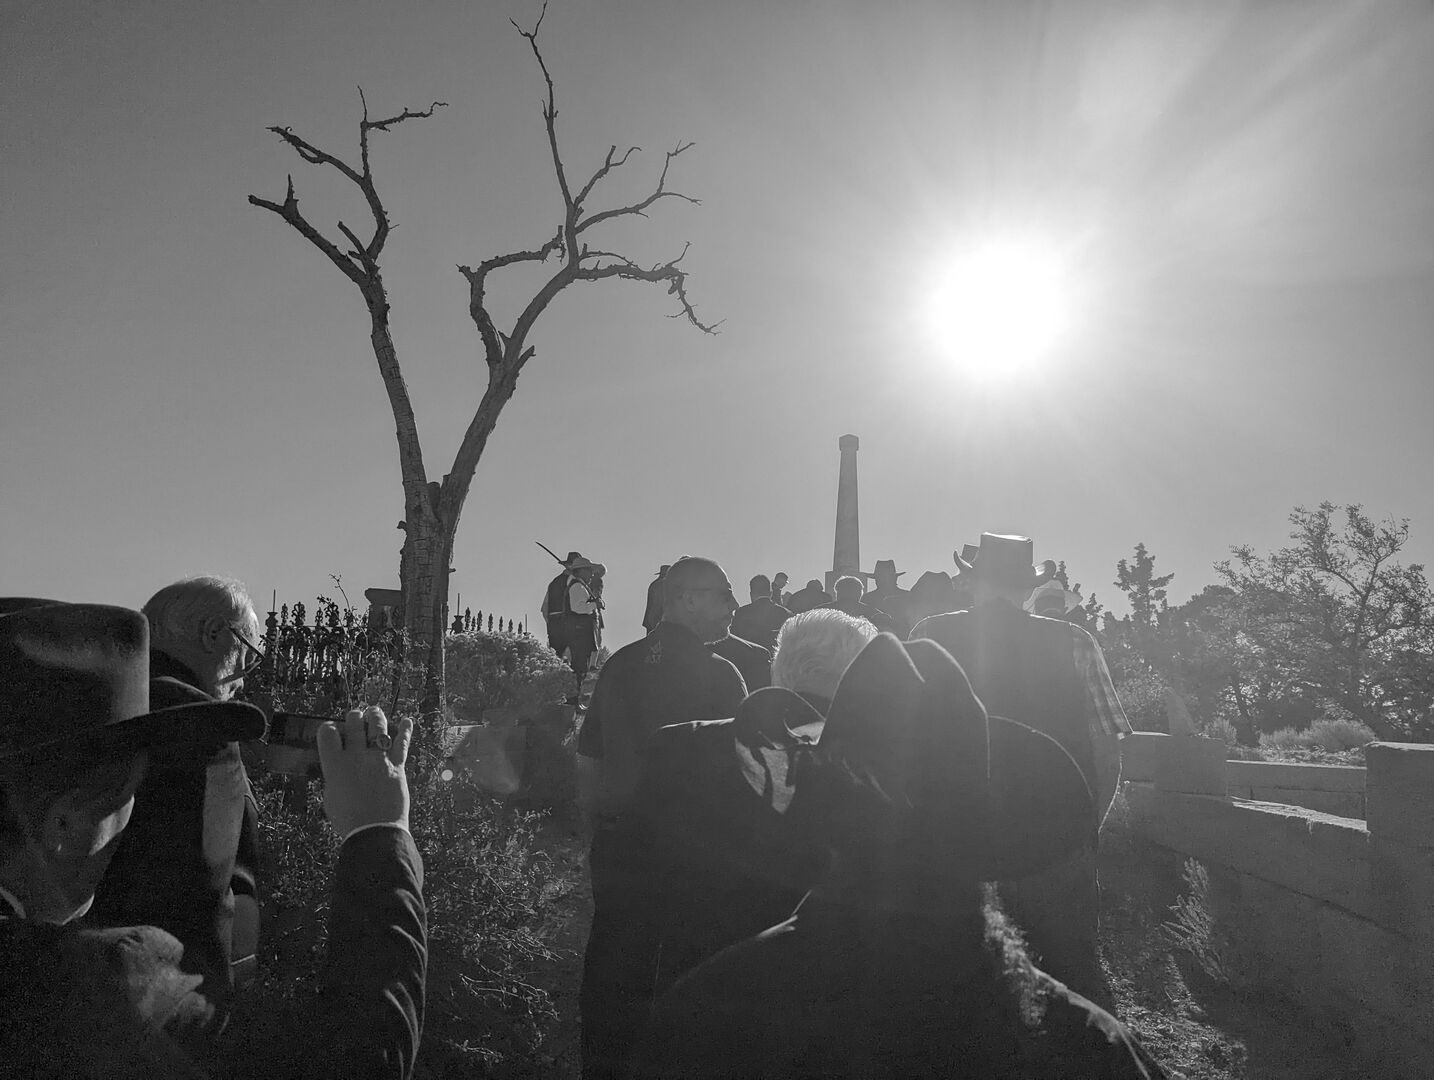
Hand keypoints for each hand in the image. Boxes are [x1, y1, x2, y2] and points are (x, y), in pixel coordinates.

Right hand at [317, 705, 412, 839]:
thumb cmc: (348, 819)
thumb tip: (338, 767)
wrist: (374, 831)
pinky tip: (407, 721)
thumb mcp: (331, 796)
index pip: (327, 733)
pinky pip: (403, 743)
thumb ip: (334, 777)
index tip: (331, 730)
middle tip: (355, 717)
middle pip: (353, 724)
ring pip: (378, 727)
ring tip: (374, 712)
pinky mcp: (397, 766)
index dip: (328, 729)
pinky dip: (405, 730)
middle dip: (353, 717)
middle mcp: (356, 756)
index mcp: (335, 765)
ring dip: (376, 716)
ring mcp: (378, 759)